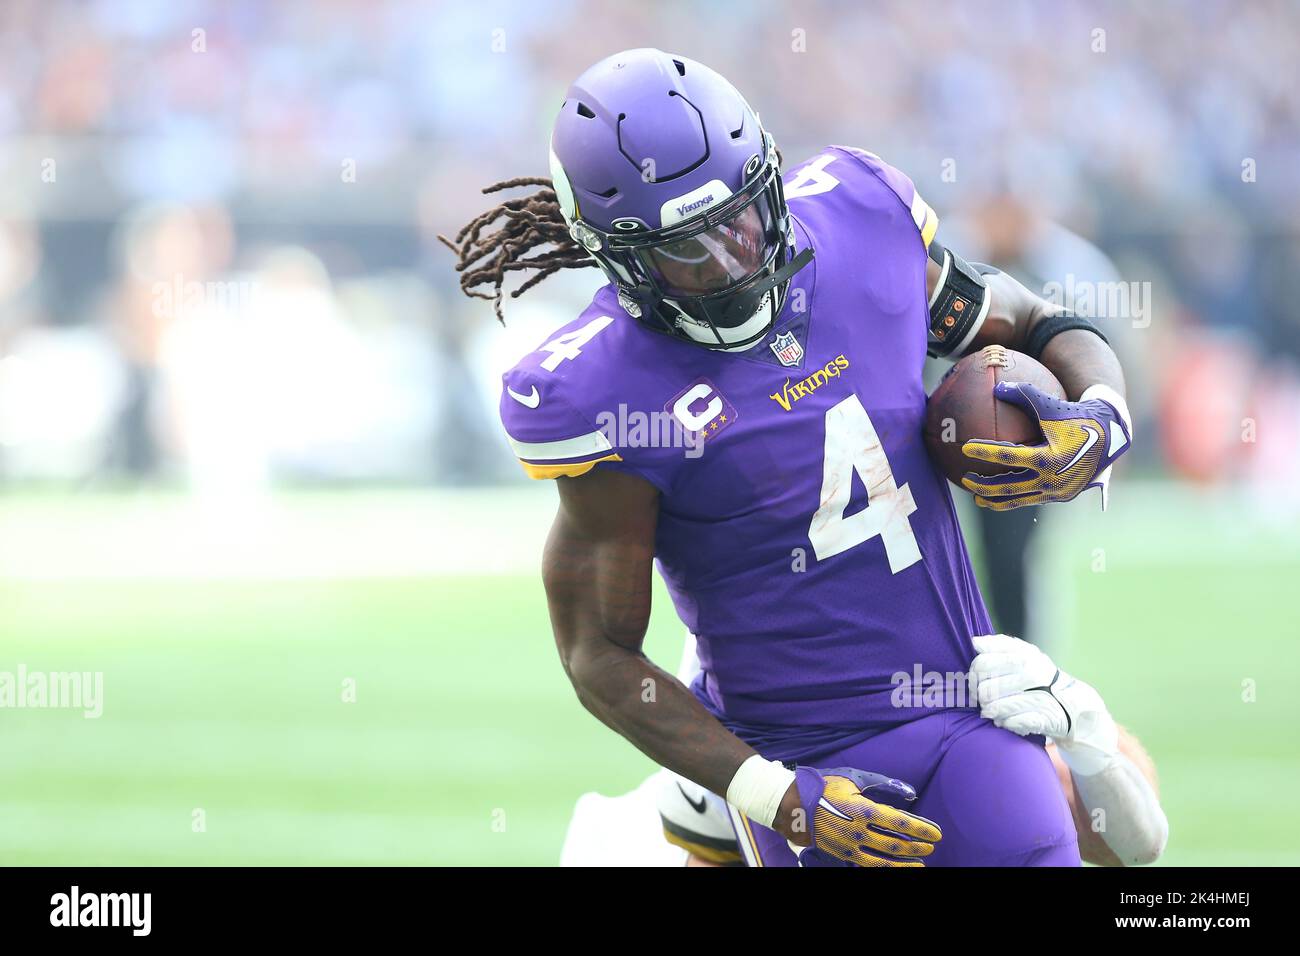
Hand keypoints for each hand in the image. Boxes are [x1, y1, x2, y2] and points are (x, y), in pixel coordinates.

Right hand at [786, 766, 940, 866]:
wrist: (795, 806)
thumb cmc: (826, 788)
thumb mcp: (854, 779)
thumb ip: (883, 783)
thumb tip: (909, 792)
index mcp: (862, 809)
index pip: (900, 822)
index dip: (921, 829)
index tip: (936, 833)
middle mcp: (858, 831)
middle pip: (895, 844)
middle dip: (917, 846)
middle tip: (930, 846)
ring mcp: (849, 846)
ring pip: (884, 861)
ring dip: (905, 863)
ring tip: (920, 863)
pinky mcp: (842, 855)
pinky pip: (868, 866)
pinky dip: (885, 867)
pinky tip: (895, 866)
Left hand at [960, 381, 1131, 509]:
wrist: (1111, 436)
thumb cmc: (1076, 416)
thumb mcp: (1051, 404)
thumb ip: (1024, 394)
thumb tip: (996, 387)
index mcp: (1049, 458)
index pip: (1008, 456)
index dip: (984, 451)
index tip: (965, 447)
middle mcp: (1053, 479)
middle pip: (1009, 487)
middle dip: (983, 486)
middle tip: (965, 478)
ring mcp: (1058, 492)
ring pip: (1019, 500)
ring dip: (996, 500)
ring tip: (976, 498)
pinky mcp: (1062, 497)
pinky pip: (1032, 499)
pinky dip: (1015, 498)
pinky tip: (1000, 494)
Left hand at [970, 634, 1117, 772]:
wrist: (1071, 701)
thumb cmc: (1037, 676)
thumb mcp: (1022, 654)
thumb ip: (997, 646)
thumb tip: (975, 642)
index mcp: (1022, 657)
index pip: (981, 664)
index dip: (972, 675)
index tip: (975, 681)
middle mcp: (1031, 674)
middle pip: (985, 689)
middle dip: (979, 697)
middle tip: (983, 700)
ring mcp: (1038, 696)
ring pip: (995, 707)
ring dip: (990, 712)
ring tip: (991, 711)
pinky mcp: (1043, 718)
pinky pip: (1011, 723)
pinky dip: (1004, 723)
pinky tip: (1005, 721)